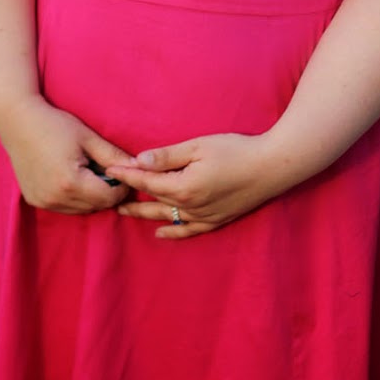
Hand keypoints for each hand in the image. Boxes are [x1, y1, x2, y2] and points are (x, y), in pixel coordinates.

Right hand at [0, 95, 132, 214]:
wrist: (17, 121)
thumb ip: (113, 156)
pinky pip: (64, 207)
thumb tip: (138, 168)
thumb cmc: (54, 124)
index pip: (109, 198)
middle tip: (106, 169)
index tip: (122, 170)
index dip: (121, 186)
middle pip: (95, 206)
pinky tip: (70, 175)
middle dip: (106, 191)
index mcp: (71, 183)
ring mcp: (43, 202)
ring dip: (90, 196)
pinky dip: (73, 197)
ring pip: (80, 210)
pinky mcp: (35, 201)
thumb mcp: (87, 137)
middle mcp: (56, 198)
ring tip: (87, 170)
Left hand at [113, 132, 284, 239]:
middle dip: (130, 195)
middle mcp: (190, 207)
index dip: (126, 175)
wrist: (271, 167)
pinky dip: (172, 231)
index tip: (109, 169)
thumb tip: (139, 160)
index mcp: (183, 187)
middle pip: (152, 201)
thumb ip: (167, 156)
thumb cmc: (235, 150)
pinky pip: (188, 230)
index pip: (146, 182)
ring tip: (124, 211)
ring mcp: (203, 217)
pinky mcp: (216, 220)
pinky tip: (161, 232)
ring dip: (144, 214)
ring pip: (166, 217)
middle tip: (109, 191)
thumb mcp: (198, 146)